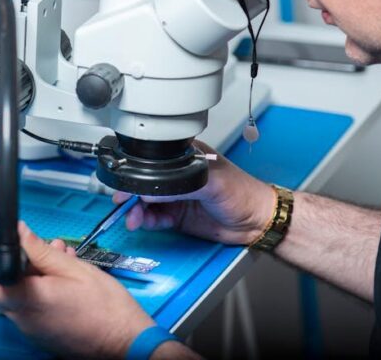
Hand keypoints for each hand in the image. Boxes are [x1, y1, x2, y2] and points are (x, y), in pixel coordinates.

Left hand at [0, 222, 154, 358]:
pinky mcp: (41, 331)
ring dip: (25, 267)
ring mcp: (32, 327)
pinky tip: (57, 268)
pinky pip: (29, 302)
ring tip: (51, 248)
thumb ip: (41, 251)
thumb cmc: (106, 310)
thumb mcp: (74, 269)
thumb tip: (20, 233)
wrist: (125, 341)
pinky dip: (36, 282)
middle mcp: (25, 318)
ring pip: (16, 291)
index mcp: (30, 300)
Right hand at [114, 141, 275, 244]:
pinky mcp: (178, 214)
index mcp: (186, 157)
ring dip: (137, 211)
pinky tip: (147, 223)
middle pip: (145, 183)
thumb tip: (151, 190)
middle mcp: (178, 176)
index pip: (153, 162)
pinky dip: (148, 221)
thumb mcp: (212, 183)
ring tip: (134, 219)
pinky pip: (156, 217)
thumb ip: (180, 185)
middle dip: (132, 195)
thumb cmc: (244, 193)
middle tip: (123, 205)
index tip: (126, 185)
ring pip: (147, 202)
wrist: (257, 221)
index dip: (137, 174)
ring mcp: (177, 196)